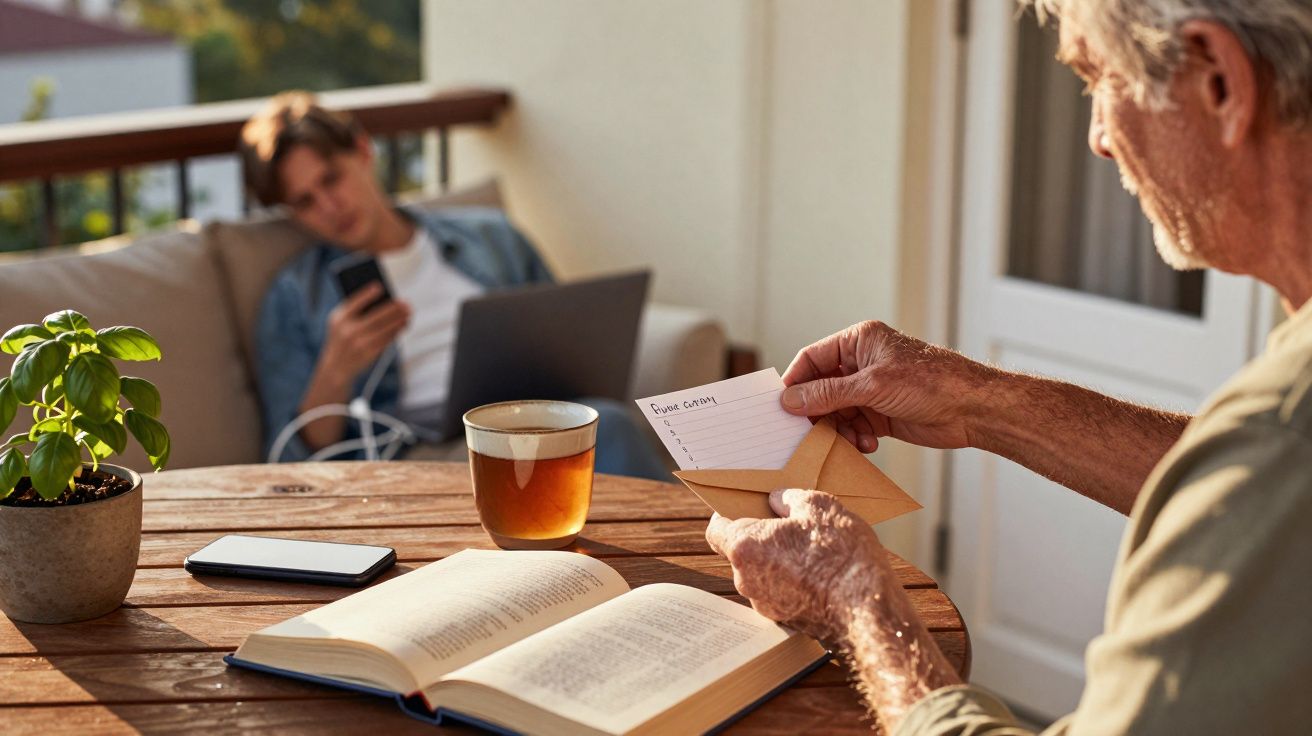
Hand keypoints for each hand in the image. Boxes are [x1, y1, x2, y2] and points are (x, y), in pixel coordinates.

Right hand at [320, 282, 410, 382]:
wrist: (335, 368)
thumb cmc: (341, 339)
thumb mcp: (339, 323)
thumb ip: (354, 311)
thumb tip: (383, 300)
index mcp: (339, 319)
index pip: (354, 303)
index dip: (367, 294)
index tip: (380, 286)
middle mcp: (348, 331)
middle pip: (375, 316)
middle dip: (393, 309)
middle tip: (405, 302)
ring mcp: (359, 344)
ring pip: (384, 329)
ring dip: (399, 320)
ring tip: (408, 313)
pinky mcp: (368, 354)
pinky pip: (386, 340)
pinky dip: (396, 331)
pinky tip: (403, 325)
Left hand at [705, 489, 887, 644]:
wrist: (869, 612)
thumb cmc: (841, 558)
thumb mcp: (820, 507)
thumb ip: (791, 498)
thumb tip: (778, 500)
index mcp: (746, 547)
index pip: (716, 530)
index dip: (729, 516)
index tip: (746, 508)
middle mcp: (747, 580)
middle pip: (742, 552)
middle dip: (762, 538)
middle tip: (790, 523)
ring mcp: (766, 605)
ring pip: (764, 574)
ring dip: (780, 561)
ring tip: (814, 549)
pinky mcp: (787, 621)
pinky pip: (782, 593)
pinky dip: (795, 582)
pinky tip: (822, 573)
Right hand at [781, 320, 996, 452]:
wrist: (973, 409)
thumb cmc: (931, 382)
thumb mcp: (872, 386)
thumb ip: (828, 394)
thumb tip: (789, 400)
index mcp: (858, 341)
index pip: (812, 359)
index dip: (795, 383)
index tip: (780, 408)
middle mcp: (862, 363)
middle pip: (821, 389)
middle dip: (817, 413)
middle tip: (809, 434)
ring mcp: (871, 390)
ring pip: (835, 412)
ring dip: (839, 430)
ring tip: (853, 440)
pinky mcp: (881, 414)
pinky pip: (853, 427)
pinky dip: (855, 438)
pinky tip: (869, 444)